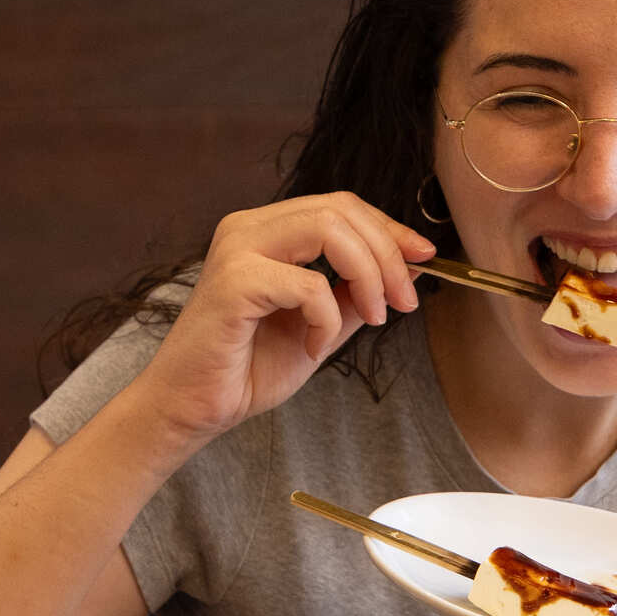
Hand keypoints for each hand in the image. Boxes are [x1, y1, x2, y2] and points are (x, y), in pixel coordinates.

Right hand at [133, 193, 432, 442]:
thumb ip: (355, 295)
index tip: (423, 259)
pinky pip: (308, 284)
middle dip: (388, 252)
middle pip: (340, 209)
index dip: (387, 228)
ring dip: (368, 274)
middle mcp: (247, 229)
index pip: (339, 207)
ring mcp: (236, 250)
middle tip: (404, 301)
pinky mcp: (233, 282)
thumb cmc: (245, 370)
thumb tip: (408, 269)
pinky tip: (315, 346)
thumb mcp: (320, 328)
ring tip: (375, 317)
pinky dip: (327, 318)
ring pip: (329, 229)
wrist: (193, 408)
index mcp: (264, 232)